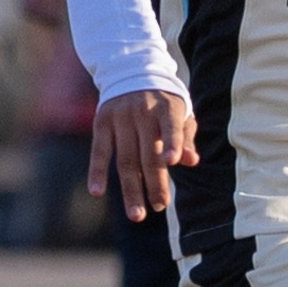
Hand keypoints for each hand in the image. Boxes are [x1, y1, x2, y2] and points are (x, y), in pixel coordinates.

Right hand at [89, 88, 197, 221]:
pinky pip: (99, 151)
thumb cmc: (164, 102)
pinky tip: (97, 192)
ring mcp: (120, 117)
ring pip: (125, 159)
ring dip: (131, 188)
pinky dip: (97, 171)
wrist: (132, 72)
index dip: (173, 144)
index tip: (173, 161)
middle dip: (155, 183)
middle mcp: (143, 112)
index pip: (172, 128)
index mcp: (168, 108)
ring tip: (137, 214)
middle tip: (160, 207)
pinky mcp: (102, 122)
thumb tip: (190, 162)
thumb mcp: (181, 113)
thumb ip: (186, 137)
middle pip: (148, 154)